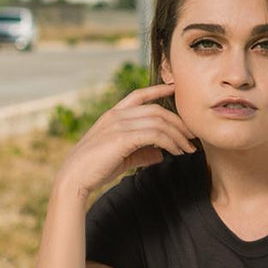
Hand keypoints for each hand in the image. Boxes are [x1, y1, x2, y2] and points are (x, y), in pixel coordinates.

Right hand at [57, 83, 196, 198]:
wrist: (74, 179)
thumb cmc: (95, 169)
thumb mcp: (121, 157)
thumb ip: (141, 152)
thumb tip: (161, 154)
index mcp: (113, 115)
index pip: (138, 95)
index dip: (157, 89)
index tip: (174, 88)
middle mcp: (116, 116)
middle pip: (156, 110)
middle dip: (178, 121)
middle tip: (193, 135)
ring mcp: (118, 125)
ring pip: (158, 122)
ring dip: (178, 135)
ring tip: (188, 149)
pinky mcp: (122, 138)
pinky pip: (155, 135)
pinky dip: (170, 142)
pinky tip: (175, 152)